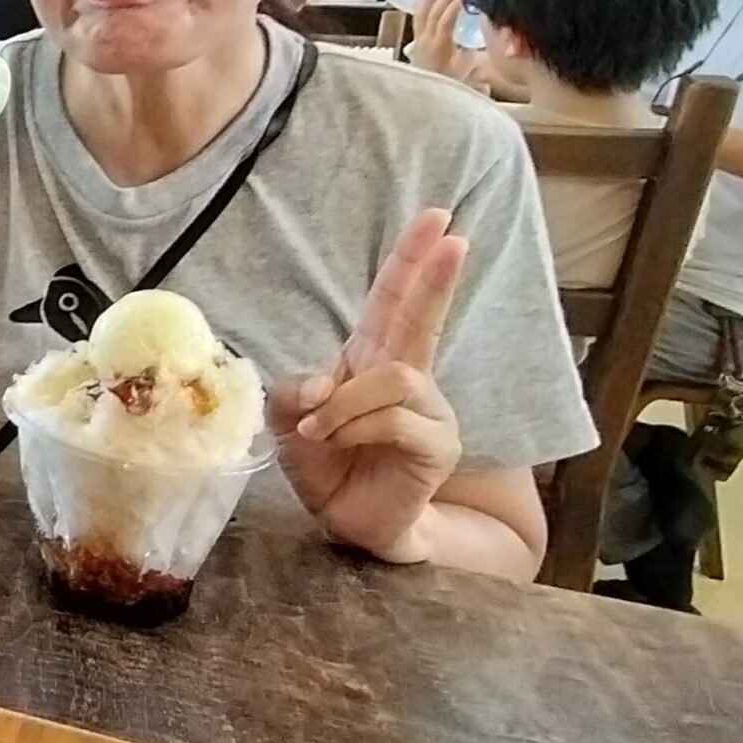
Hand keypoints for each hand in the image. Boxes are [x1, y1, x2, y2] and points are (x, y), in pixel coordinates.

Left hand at [271, 208, 466, 562]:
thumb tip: (323, 381)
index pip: (392, 300)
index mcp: (371, 359)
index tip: (436, 220)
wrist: (352, 522)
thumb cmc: (327, 466)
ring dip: (347, 400)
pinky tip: (337, 441)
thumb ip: (293, 392)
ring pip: (396, 376)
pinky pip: (397, 418)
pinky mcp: (436, 444)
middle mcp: (406, 377)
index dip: (410, 260)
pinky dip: (356, 426)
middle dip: (434, 276)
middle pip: (421, 317)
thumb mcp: (289, 422)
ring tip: (320, 429)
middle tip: (453, 236)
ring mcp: (428, 410)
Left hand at [407, 0, 490, 92]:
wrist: (431, 96)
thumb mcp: (472, 70)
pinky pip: (417, 17)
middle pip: (431, 14)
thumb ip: (484, 56)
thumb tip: (506, 45)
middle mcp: (426, 42)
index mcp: (440, 48)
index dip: (451, 9)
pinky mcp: (416, 40)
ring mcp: (419, 40)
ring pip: (420, 13)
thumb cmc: (456, 82)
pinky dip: (423, 4)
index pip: (443, 24)